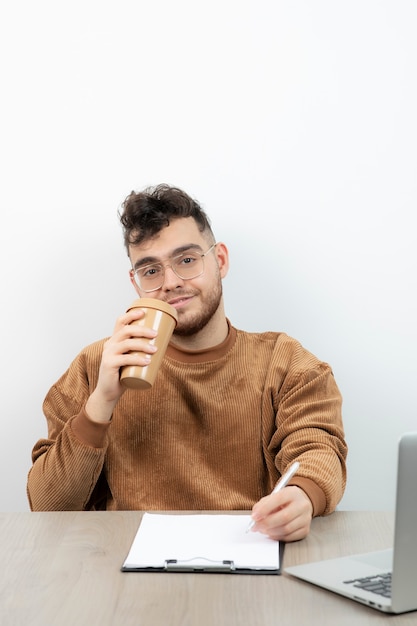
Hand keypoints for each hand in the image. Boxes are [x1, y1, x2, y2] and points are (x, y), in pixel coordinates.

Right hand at [86, 307, 157, 421]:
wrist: (109, 391)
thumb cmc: (123, 373)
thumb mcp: (131, 358)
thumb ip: (141, 351)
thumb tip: (163, 343)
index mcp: (114, 340)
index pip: (120, 322)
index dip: (131, 314)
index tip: (144, 312)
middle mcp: (110, 344)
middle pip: (126, 331)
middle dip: (142, 330)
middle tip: (156, 334)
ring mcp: (108, 354)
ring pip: (126, 344)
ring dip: (143, 345)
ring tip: (155, 349)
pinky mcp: (108, 365)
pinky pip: (124, 359)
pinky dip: (137, 359)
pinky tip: (147, 361)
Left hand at [249, 486, 312, 541]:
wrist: (300, 503)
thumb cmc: (285, 500)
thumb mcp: (274, 496)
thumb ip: (263, 504)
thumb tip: (255, 516)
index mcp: (293, 493)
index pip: (278, 499)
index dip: (265, 509)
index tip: (254, 516)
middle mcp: (302, 505)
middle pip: (284, 517)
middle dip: (267, 523)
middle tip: (256, 526)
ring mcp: (306, 518)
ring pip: (287, 529)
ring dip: (271, 531)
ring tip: (263, 530)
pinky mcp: (305, 530)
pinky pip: (290, 537)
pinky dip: (278, 537)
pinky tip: (272, 533)